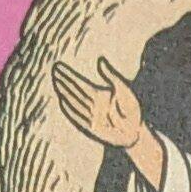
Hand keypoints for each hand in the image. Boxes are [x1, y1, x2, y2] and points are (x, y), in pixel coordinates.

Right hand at [52, 56, 160, 179]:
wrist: (136, 131)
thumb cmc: (131, 109)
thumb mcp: (123, 89)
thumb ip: (110, 75)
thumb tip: (100, 60)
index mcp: (99, 95)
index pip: (80, 83)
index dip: (70, 75)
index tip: (60, 66)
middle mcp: (92, 105)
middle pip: (75, 91)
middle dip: (64, 81)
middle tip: (54, 69)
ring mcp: (90, 116)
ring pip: (74, 101)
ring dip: (64, 92)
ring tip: (56, 81)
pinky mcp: (90, 128)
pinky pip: (77, 117)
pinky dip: (69, 110)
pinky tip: (62, 101)